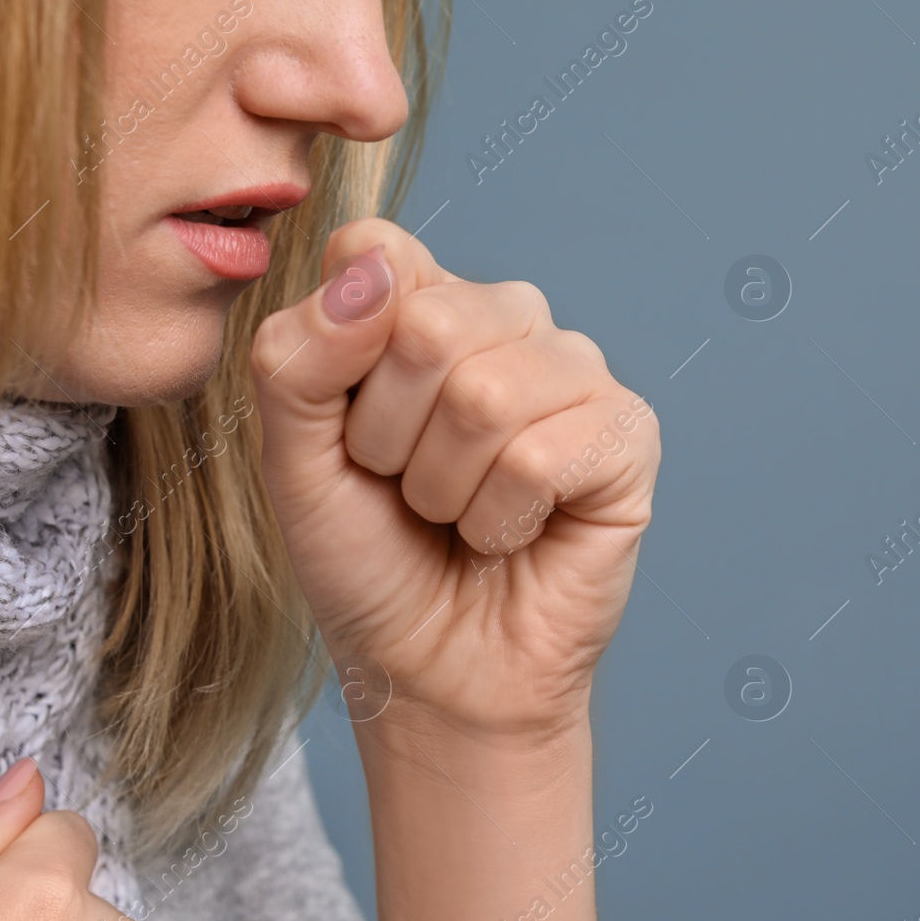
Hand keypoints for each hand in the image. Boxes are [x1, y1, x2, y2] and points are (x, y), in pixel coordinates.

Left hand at [249, 218, 660, 740]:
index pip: (374, 252)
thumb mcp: (293, 456)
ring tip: (458, 517)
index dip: (341, 354)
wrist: (428, 668)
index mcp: (425, 300)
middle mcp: (507, 319)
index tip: (347, 430)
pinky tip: (514, 537)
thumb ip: (299, 355)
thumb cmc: (368, 559)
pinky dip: (501, 521)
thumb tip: (372, 271)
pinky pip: (539, 456)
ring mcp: (574, 372)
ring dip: (444, 489)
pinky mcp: (627, 434)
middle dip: (389, 438)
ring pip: (485, 395)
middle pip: (427, 323)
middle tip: (406, 488)